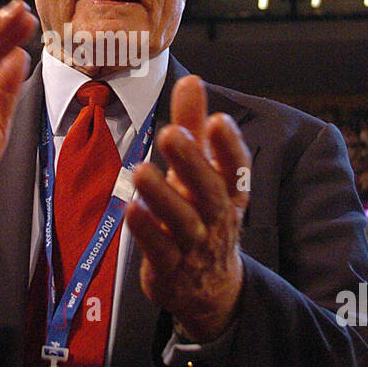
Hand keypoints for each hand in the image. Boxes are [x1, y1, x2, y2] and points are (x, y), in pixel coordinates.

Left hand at [126, 75, 249, 341]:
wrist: (209, 286)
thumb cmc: (203, 212)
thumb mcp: (202, 169)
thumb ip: (194, 125)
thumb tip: (192, 80)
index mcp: (229, 190)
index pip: (236, 166)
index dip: (229, 145)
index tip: (218, 120)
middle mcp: (216, 216)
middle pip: (209, 190)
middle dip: (192, 162)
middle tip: (172, 133)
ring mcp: (194, 244)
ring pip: (182, 220)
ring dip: (162, 196)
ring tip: (141, 170)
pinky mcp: (170, 266)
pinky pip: (159, 248)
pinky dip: (146, 230)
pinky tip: (130, 209)